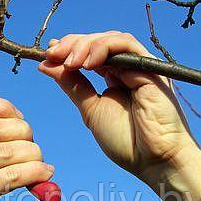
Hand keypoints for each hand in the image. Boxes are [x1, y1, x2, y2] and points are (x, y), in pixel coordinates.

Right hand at [0, 97, 53, 200]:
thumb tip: (16, 116)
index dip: (4, 107)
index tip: (18, 118)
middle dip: (23, 131)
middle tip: (31, 143)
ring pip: (8, 151)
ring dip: (33, 153)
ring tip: (39, 161)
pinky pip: (15, 175)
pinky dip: (36, 171)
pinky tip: (44, 174)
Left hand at [38, 32, 200, 200]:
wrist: (153, 161)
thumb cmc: (125, 140)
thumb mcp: (90, 109)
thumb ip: (72, 85)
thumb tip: (46, 65)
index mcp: (113, 77)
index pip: (88, 53)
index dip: (66, 50)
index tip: (46, 56)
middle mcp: (126, 68)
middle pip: (97, 41)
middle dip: (71, 44)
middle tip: (53, 54)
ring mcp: (139, 67)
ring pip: (110, 39)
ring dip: (85, 45)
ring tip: (69, 61)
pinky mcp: (150, 67)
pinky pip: (126, 45)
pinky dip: (104, 48)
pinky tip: (87, 62)